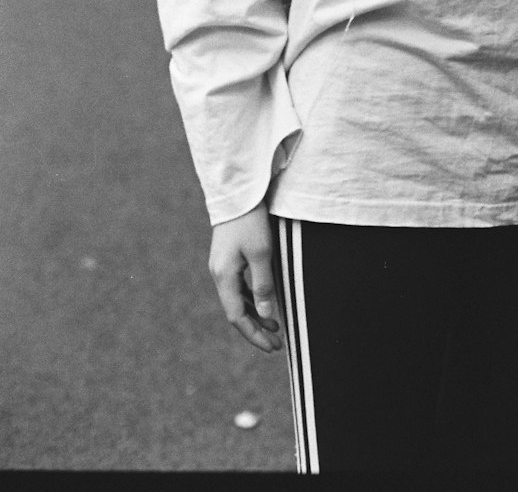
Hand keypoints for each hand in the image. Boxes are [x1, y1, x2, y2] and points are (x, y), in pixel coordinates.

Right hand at [208, 202, 282, 352]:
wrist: (238, 191)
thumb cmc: (251, 220)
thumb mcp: (261, 253)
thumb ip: (263, 285)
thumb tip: (266, 315)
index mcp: (224, 276)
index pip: (237, 317)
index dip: (254, 334)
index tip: (272, 346)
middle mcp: (219, 274)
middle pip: (235, 311)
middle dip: (255, 329)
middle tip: (277, 344)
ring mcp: (222, 266)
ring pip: (237, 300)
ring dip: (254, 315)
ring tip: (275, 327)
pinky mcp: (228, 257)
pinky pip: (238, 287)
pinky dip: (251, 299)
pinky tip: (264, 303)